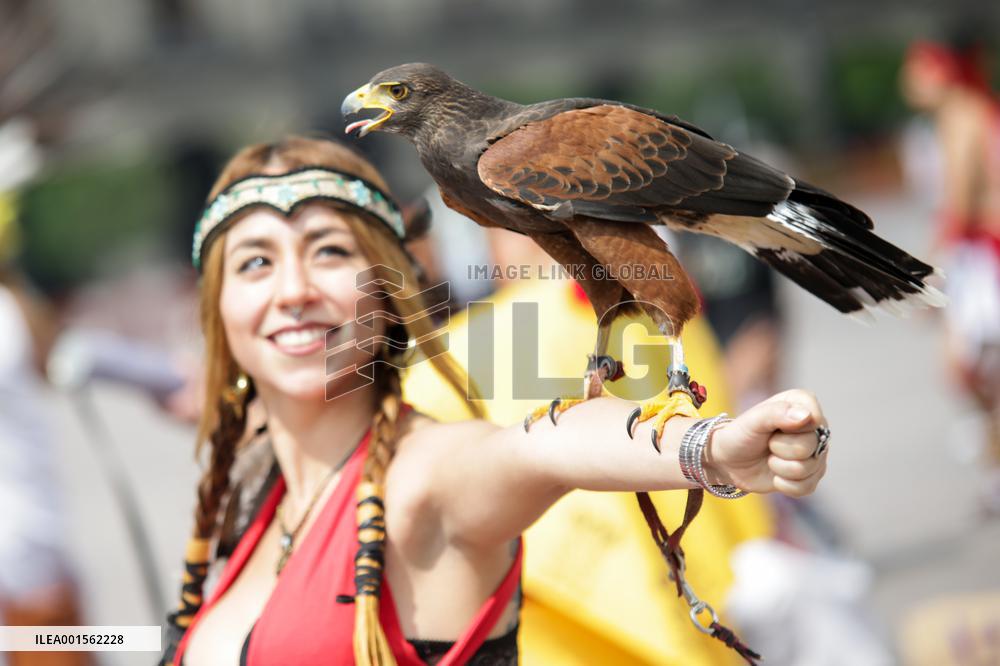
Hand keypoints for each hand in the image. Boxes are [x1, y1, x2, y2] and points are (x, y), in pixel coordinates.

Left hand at [704, 389, 827, 496]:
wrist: (729, 461)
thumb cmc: (741, 434)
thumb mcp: (753, 420)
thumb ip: (777, 412)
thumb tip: (806, 417)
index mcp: (803, 403)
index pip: (814, 419)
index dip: (791, 429)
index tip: (773, 427)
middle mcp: (815, 427)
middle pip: (811, 446)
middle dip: (781, 449)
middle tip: (768, 443)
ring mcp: (815, 452)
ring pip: (808, 468)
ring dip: (780, 468)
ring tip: (769, 458)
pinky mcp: (811, 476)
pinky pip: (807, 487)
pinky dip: (784, 485)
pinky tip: (775, 475)